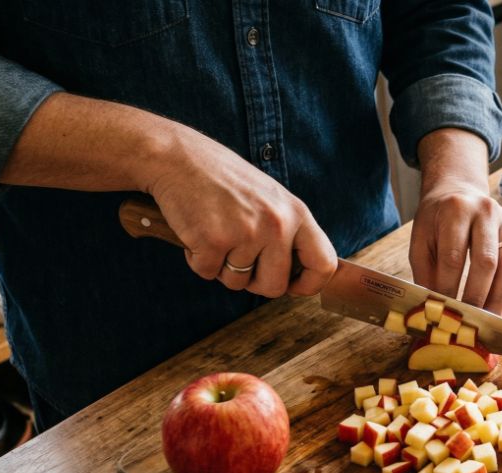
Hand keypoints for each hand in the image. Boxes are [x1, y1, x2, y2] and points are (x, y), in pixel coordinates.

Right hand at [144, 128, 336, 297]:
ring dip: (221, 266)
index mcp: (296, 212)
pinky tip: (196, 230)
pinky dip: (196, 259)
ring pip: (237, 282)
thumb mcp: (269, 198)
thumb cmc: (222, 178)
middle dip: (253, 282)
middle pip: (275, 287)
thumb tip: (295, 275)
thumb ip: (286, 231)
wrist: (178, 156)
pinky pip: (207, 273)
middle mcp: (277, 224)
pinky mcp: (213, 241)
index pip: (324, 264)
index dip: (309, 284)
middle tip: (237, 260)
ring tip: (214, 231)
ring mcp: (246, 233)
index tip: (292, 287)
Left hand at [409, 129, 501, 314]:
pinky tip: (496, 307)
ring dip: (498, 297)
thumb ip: (425, 272)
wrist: (458, 190)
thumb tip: (433, 307)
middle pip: (485, 261)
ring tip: (487, 320)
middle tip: (467, 320)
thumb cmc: (436, 220)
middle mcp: (485, 212)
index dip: (449, 286)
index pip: (453, 256)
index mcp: (456, 210)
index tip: (444, 310)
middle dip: (476, 295)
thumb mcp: (421, 239)